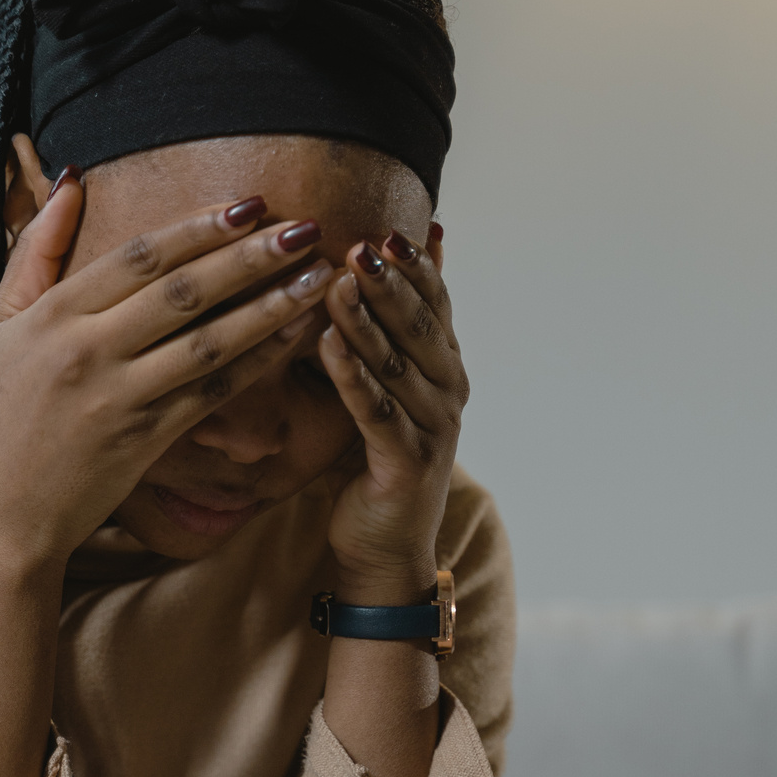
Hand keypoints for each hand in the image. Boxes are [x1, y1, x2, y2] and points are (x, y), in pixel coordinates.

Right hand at [0, 178, 331, 568]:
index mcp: (55, 315)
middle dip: (249, 256)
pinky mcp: (146, 440)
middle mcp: (88, 352)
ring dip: (270, 306)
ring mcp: (120, 398)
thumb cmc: (6, 412)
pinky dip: (258, 362)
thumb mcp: (3, 324)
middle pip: (182, 293)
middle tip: (304, 227)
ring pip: (208, 343)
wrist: (5, 511)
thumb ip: (36, 249)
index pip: (139, 258)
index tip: (251, 203)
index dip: (199, 228)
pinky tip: (296, 335)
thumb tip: (72, 180)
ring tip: (318, 276)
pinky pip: (213, 394)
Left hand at [319, 225, 467, 602]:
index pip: (436, 304)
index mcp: (446, 369)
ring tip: (338, 279)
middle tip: (361, 242)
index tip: (386, 228)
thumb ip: (394, 327)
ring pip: (398, 364)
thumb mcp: (389, 385)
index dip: (415, 266)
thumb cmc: (377, 460)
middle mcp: (448, 394)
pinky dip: (352, 375)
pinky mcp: (406, 464)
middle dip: (392, 283)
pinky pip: (376, 411)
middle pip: (421, 327)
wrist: (384, 549)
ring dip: (368, 320)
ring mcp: (433, 430)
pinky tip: (327, 343)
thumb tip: (413, 257)